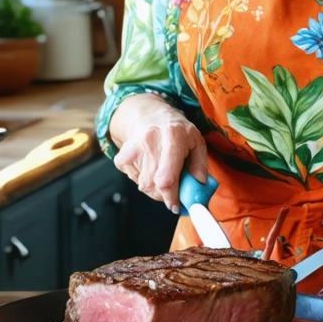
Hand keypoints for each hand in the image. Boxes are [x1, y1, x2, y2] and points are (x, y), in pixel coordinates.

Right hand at [110, 93, 207, 211]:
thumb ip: (200, 165)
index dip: (172, 197)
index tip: (176, 206)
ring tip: (164, 174)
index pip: (167, 177)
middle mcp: (150, 140)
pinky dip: (143, 181)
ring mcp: (133, 148)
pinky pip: (134, 180)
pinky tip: (151, 169)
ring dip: (156, 189)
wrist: (149, 115)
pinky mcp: (122, 157)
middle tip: (173, 192)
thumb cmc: (177, 131)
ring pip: (144, 185)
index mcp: (173, 135)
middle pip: (154, 184)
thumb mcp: (196, 141)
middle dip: (166, 195)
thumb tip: (198, 187)